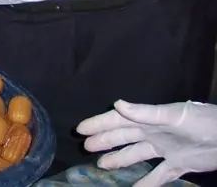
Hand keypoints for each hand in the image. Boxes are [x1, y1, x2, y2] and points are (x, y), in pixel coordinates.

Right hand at [79, 100, 216, 186]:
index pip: (119, 121)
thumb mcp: (174, 115)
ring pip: (136, 155)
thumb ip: (146, 113)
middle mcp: (153, 134)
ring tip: (101, 165)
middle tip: (86, 146)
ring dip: (119, 159)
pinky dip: (146, 183)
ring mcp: (165, 150)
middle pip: (123, 137)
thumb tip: (117, 104)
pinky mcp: (179, 165)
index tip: (80, 129)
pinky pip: (158, 176)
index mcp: (150, 120)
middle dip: (104, 141)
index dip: (99, 124)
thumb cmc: (202, 122)